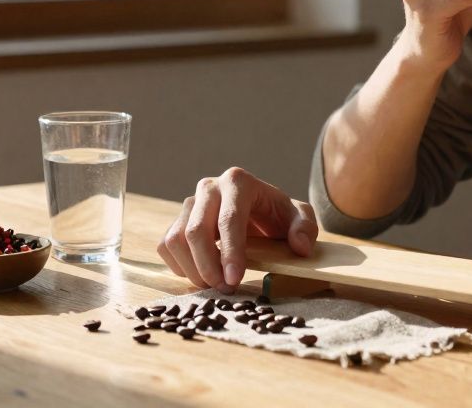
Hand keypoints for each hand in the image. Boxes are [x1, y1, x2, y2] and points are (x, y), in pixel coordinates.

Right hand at [157, 167, 318, 293]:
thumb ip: (305, 229)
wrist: (258, 211)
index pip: (229, 219)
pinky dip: (180, 266)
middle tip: (225, 289)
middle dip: (208, 266)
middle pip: (196, 231)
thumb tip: (300, 247)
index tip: (234, 279)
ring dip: (192, 270)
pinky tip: (202, 274)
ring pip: (176, 240)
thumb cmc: (277, 214)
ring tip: (215, 284)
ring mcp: (190, 203)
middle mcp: (209, 187)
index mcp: (239, 182)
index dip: (230, 252)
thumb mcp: (299, 217)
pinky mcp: (177, 220)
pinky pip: (166, 246)